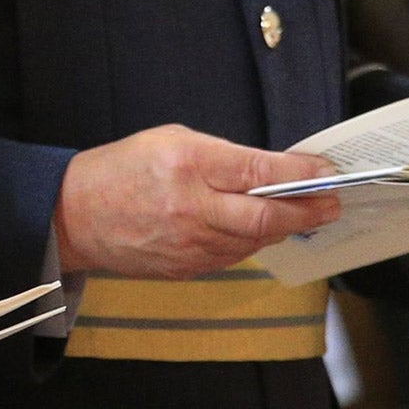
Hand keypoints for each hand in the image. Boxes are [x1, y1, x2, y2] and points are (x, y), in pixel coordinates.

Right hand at [54, 126, 340, 277]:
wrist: (74, 215)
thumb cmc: (122, 170)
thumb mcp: (170, 141)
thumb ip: (222, 156)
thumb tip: (273, 171)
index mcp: (187, 165)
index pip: (260, 172)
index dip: (302, 173)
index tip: (327, 170)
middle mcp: (192, 208)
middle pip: (269, 218)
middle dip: (310, 210)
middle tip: (334, 203)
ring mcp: (191, 244)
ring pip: (256, 241)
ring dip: (284, 228)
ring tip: (302, 215)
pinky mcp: (188, 268)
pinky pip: (234, 255)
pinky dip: (251, 241)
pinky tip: (258, 229)